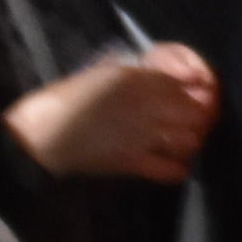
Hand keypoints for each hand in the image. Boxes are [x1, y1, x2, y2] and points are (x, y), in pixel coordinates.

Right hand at [4, 52, 218, 183]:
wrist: (42, 132)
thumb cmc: (69, 98)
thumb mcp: (105, 72)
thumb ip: (139, 74)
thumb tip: (168, 78)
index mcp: (137, 78)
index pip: (186, 83)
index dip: (198, 90)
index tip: (199, 94)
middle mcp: (146, 105)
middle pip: (196, 113)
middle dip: (198, 116)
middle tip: (192, 121)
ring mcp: (142, 135)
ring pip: (190, 140)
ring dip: (189, 140)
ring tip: (181, 140)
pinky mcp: (134, 162)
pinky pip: (172, 169)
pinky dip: (178, 167)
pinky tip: (172, 162)